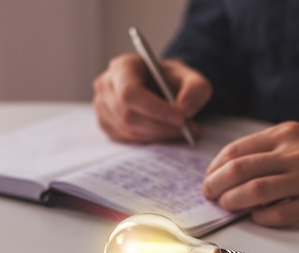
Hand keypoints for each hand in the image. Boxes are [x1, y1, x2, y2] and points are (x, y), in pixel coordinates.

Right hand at [92, 54, 211, 142]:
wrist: (162, 87)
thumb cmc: (172, 80)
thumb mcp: (191, 77)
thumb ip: (195, 88)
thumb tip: (185, 109)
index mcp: (123, 67)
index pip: (130, 92)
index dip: (155, 109)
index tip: (181, 118)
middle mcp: (107, 86)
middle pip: (130, 115)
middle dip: (162, 126)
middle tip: (190, 129)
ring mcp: (103, 107)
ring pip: (130, 131)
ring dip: (161, 135)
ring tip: (185, 131)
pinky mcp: (107, 125)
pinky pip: (129, 139)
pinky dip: (152, 139)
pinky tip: (167, 132)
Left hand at [203, 122, 298, 226]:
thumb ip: (273, 149)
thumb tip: (237, 171)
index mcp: (288, 135)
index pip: (236, 150)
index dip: (215, 167)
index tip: (210, 178)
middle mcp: (295, 154)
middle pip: (238, 170)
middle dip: (215, 185)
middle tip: (209, 195)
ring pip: (253, 192)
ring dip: (232, 202)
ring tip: (228, 206)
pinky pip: (278, 214)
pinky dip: (261, 217)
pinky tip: (258, 216)